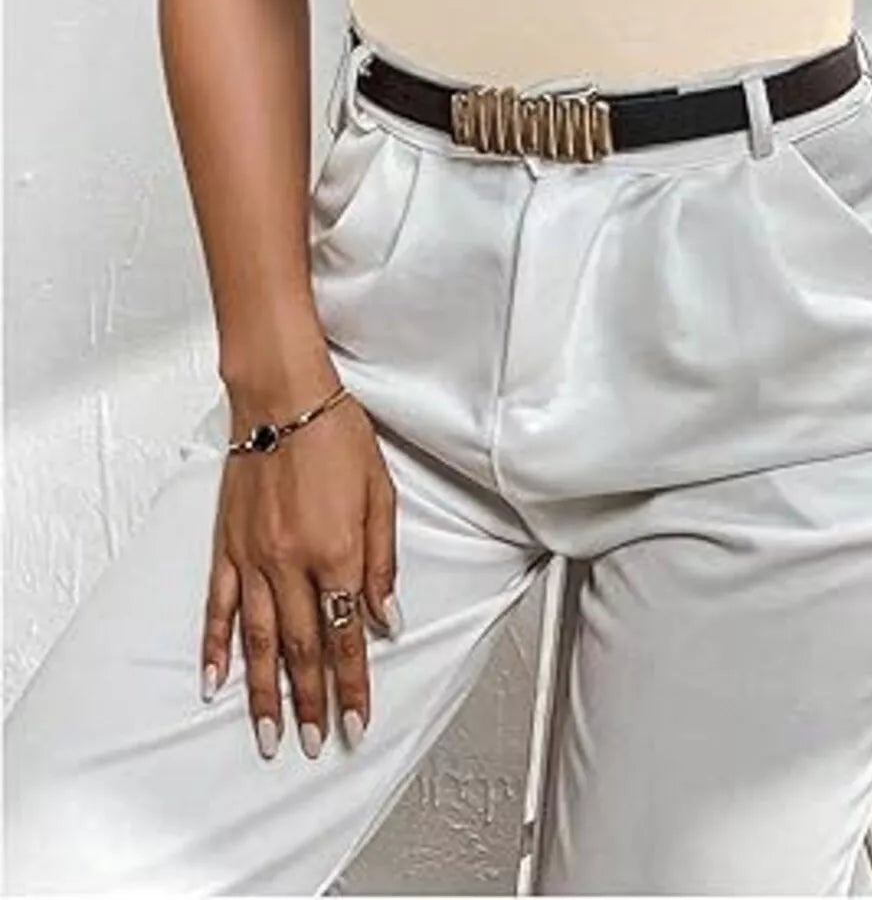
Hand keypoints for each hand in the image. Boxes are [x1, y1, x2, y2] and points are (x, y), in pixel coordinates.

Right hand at [198, 380, 401, 760]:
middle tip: (317, 744)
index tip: (357, 720)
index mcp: (338, 551)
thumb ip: (383, 561)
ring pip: (258, 641)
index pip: (347, 634)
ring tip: (269, 735)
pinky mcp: (228, 545)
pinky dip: (216, 648)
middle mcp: (292, 563)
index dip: (353, 683)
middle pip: (302, 648)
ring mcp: (253, 558)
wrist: (283, 397)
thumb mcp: (381, 494)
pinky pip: (219, 607)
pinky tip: (215, 682)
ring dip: (264, 693)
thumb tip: (387, 618)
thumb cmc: (337, 435)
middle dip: (313, 702)